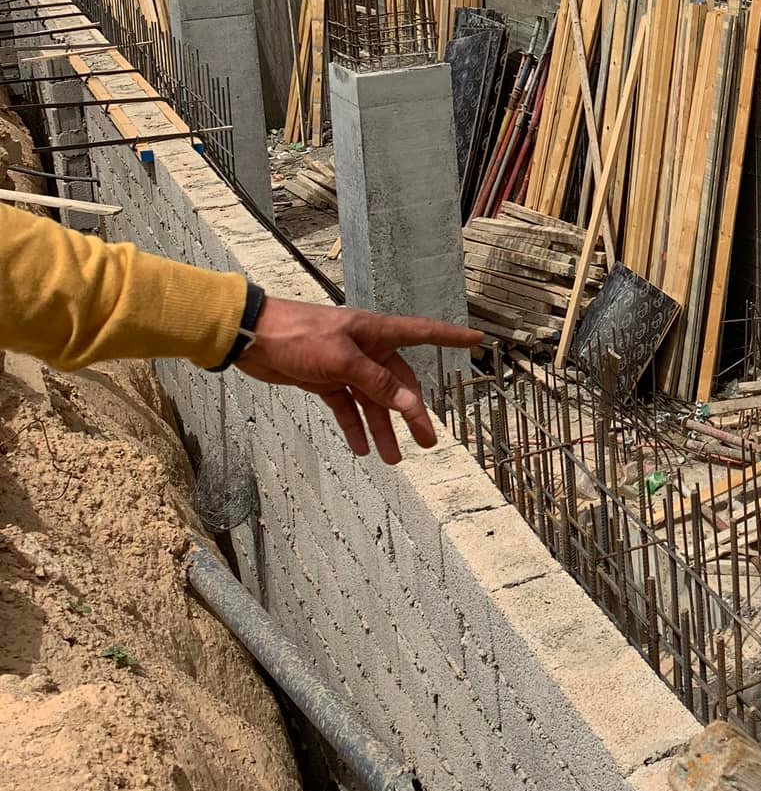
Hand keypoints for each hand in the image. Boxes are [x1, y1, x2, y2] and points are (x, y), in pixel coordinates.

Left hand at [236, 297, 481, 463]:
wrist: (252, 337)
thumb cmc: (299, 336)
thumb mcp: (342, 360)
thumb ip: (377, 383)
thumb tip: (409, 403)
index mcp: (376, 332)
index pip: (423, 333)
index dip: (451, 337)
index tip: (477, 340)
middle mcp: (366, 348)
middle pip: (398, 383)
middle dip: (412, 413)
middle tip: (427, 441)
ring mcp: (345, 365)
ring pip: (373, 401)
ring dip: (382, 428)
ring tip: (392, 458)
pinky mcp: (324, 379)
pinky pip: (346, 407)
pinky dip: (353, 426)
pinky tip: (360, 448)